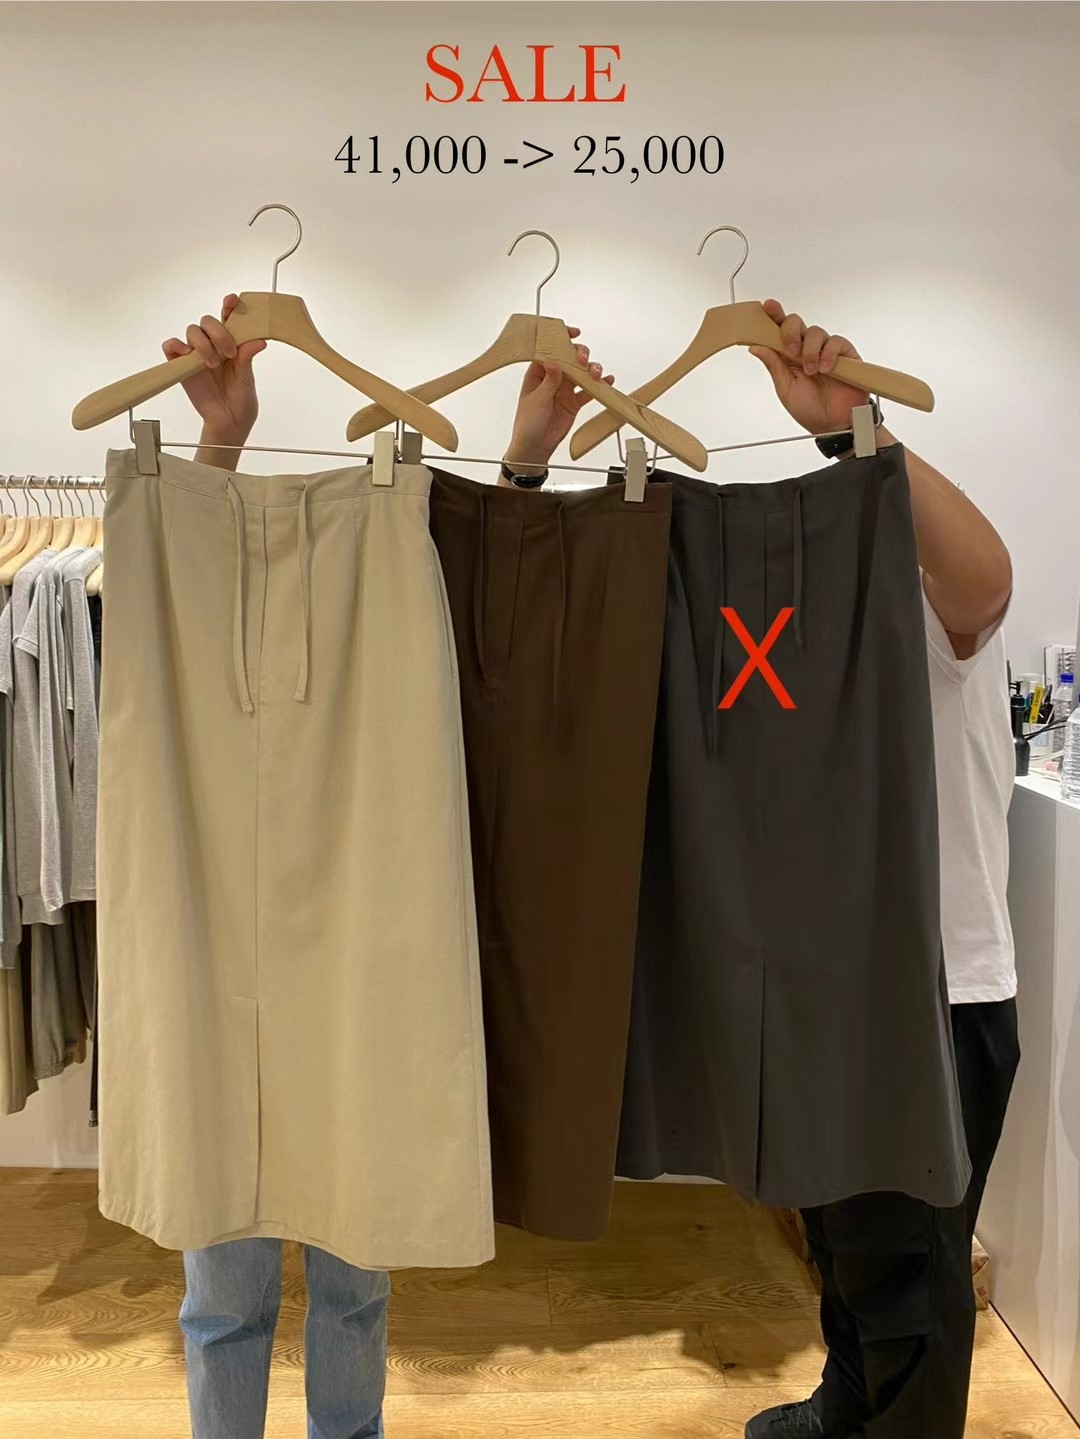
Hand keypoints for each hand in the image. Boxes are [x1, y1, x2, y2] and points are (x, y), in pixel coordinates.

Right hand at [162, 294, 265, 442]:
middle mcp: (212, 345)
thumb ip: (248, 357)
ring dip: (203, 344)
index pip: (228, 318)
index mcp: (231, 343)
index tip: (233, 300)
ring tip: (214, 363)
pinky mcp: (181, 366)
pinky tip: (188, 355)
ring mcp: (196, 354)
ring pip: (192, 331)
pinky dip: (176, 346)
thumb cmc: (240, 400)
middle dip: (219, 332)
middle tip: (230, 352)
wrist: (229, 422)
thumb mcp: (247, 378)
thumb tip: (259, 340)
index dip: (229, 305)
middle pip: (207, 321)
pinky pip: (171, 346)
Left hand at [504, 328, 612, 470]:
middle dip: (580, 355)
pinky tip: (607, 382)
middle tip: (583, 360)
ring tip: (596, 374)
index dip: (560, 339)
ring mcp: (565, 389)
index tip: (572, 333)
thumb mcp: (536, 400)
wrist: (535, 448)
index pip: (549, 350)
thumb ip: (548, 382)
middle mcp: (553, 378)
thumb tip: (554, 362)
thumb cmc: (527, 424)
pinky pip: (589, 391)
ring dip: (591, 370)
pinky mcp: (575, 402)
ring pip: (582, 373)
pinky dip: (599, 386)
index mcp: (538, 373)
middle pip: (569, 358)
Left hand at [749, 300, 869, 435]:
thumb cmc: (809, 409)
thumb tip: (756, 346)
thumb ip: (774, 365)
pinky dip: (828, 353)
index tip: (767, 307)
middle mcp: (806, 349)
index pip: (780, 330)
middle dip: (791, 332)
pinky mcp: (844, 354)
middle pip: (797, 323)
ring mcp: (826, 350)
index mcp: (789, 355)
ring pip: (816, 332)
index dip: (774, 316)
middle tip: (791, 351)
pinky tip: (825, 368)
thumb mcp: (785, 388)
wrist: (833, 425)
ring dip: (809, 350)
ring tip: (811, 370)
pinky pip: (836, 342)